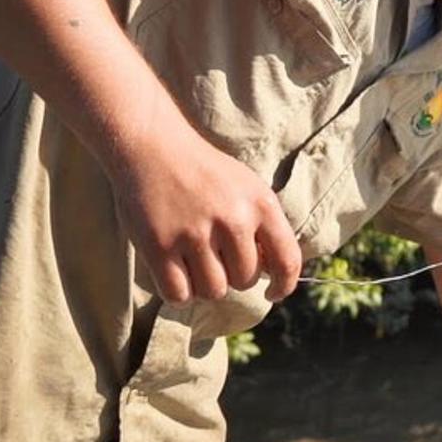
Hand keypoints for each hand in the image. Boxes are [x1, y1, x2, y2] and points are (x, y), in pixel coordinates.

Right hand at [111, 129, 300, 303]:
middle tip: (215, 254)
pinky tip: (175, 271)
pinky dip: (178, 291)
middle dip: (233, 275)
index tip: (273, 292)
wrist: (153, 147)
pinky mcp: (160, 246)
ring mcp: (195, 233)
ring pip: (213, 291)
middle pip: (245, 280)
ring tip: (194, 260)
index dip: (284, 285)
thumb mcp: (248, 188)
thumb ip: (264, 227)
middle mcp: (233, 219)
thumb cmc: (205, 173)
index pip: (288, 260)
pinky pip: (178, 294)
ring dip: (204, 284)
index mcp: (261, 204)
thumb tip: (273, 274)